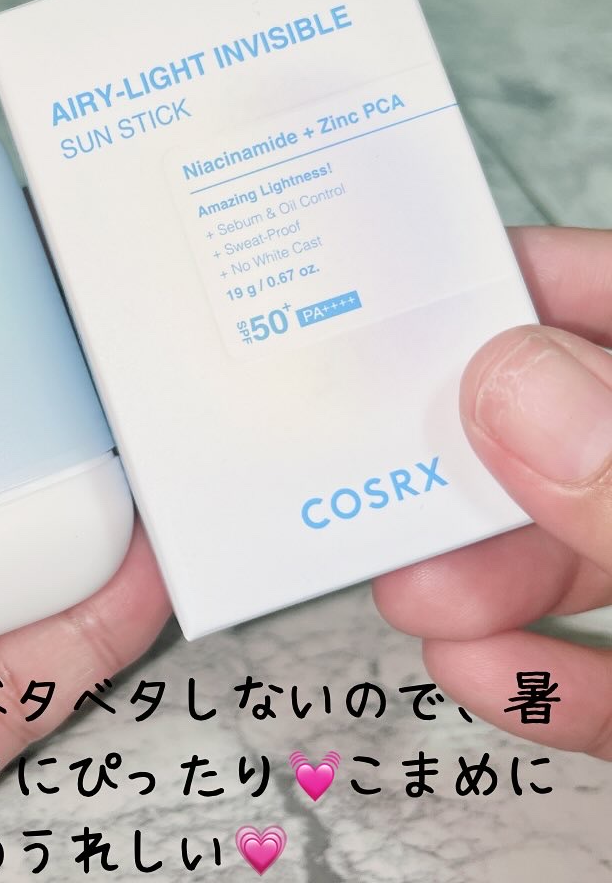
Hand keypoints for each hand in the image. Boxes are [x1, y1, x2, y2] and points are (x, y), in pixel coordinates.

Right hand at [375, 225, 611, 758]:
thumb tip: (510, 387)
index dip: (517, 285)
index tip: (406, 298)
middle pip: (576, 431)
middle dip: (467, 460)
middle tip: (374, 473)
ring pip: (585, 544)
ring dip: (485, 574)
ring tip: (415, 595)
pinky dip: (545, 673)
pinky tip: (484, 670)